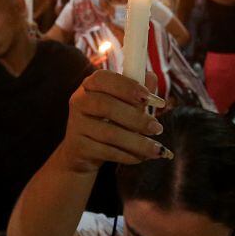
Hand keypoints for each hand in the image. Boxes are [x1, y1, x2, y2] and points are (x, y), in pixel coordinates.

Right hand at [54, 70, 168, 174]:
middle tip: (158, 128)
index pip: (103, 78)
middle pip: (107, 106)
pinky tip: (141, 158)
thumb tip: (152, 77)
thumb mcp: (125, 105)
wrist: (83, 153)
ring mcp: (76, 125)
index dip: (126, 86)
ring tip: (156, 149)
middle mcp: (79, 101)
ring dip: (137, 142)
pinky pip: (106, 151)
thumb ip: (138, 92)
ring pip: (109, 133)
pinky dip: (127, 156)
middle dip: (136, 118)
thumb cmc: (109, 122)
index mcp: (90, 85)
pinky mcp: (78, 147)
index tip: (149, 97)